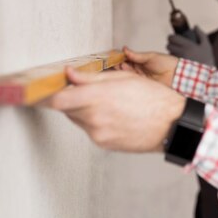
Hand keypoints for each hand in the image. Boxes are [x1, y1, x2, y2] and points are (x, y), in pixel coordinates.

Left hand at [44, 67, 185, 151]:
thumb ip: (92, 77)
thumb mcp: (124, 79)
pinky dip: (95, 122)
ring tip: (107, 103)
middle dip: (72, 99)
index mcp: (99, 97)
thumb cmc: (153, 98)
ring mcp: (98, 133)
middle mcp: (94, 117)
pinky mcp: (103, 144)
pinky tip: (114, 116)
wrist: (171, 125)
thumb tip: (69, 74)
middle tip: (86, 91)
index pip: (59, 99)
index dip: (50, 95)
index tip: (46, 91)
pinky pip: (90, 130)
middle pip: (66, 108)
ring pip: (78, 119)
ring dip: (84, 110)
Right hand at [118, 47, 178, 86]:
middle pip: (125, 67)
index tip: (114, 55)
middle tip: (115, 61)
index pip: (127, 59)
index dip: (120, 57)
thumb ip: (137, 55)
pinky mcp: (143, 86)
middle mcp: (140, 69)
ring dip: (123, 71)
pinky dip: (128, 79)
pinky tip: (125, 75)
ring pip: (128, 74)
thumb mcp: (150, 56)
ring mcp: (141, 77)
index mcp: (141, 61)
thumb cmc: (167, 63)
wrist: (177, 74)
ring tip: (120, 66)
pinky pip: (134, 83)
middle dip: (119, 64)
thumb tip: (125, 49)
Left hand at [166, 26, 214, 65]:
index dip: (171, 37)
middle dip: (170, 44)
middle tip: (174, 45)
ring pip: (169, 53)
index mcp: (188, 45)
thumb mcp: (206, 45)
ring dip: (171, 51)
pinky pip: (171, 60)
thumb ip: (201, 34)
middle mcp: (181, 52)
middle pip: (168, 45)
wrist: (206, 75)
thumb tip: (195, 26)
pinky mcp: (177, 67)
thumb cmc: (207, 60)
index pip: (173, 38)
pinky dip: (172, 59)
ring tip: (177, 52)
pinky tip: (178, 59)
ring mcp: (178, 60)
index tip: (173, 38)